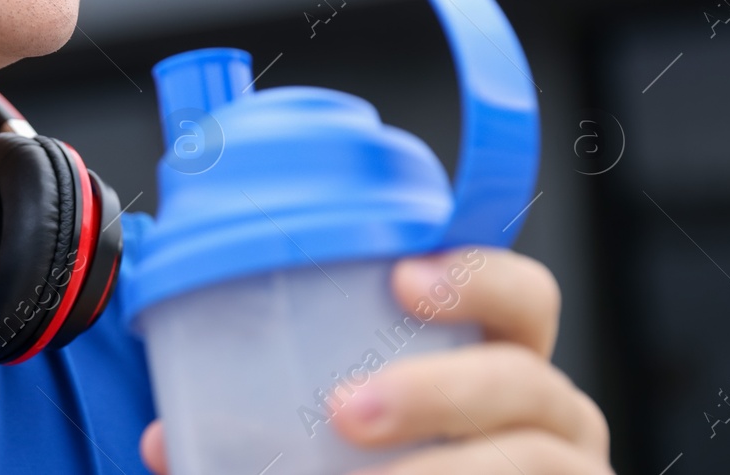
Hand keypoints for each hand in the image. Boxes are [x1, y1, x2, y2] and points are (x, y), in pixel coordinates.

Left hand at [138, 248, 610, 474]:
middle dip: (439, 389)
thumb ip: (265, 426)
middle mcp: (549, 414)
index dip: (474, 273)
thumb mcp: (338, 434)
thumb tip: (163, 441)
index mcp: (499, 359)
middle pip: (524, 377)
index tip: (400, 275)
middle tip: (348, 411)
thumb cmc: (391, 456)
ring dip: (443, 467)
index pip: (519, 296)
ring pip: (529, 458)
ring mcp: (567, 471)